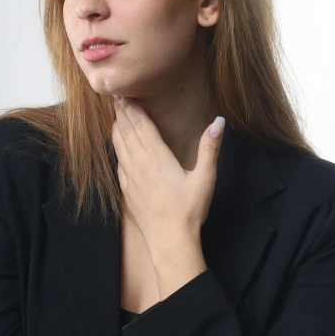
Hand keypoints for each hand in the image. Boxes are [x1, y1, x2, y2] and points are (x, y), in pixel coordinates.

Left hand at [111, 96, 224, 250]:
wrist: (169, 242)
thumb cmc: (189, 210)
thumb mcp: (205, 177)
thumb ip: (210, 148)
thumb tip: (218, 122)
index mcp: (157, 157)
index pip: (140, 125)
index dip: (131, 108)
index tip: (123, 93)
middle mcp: (139, 164)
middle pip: (126, 132)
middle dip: (121, 114)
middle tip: (115, 97)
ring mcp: (130, 178)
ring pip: (119, 147)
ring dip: (117, 130)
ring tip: (116, 117)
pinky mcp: (127, 191)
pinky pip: (119, 164)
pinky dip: (118, 150)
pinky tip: (120, 149)